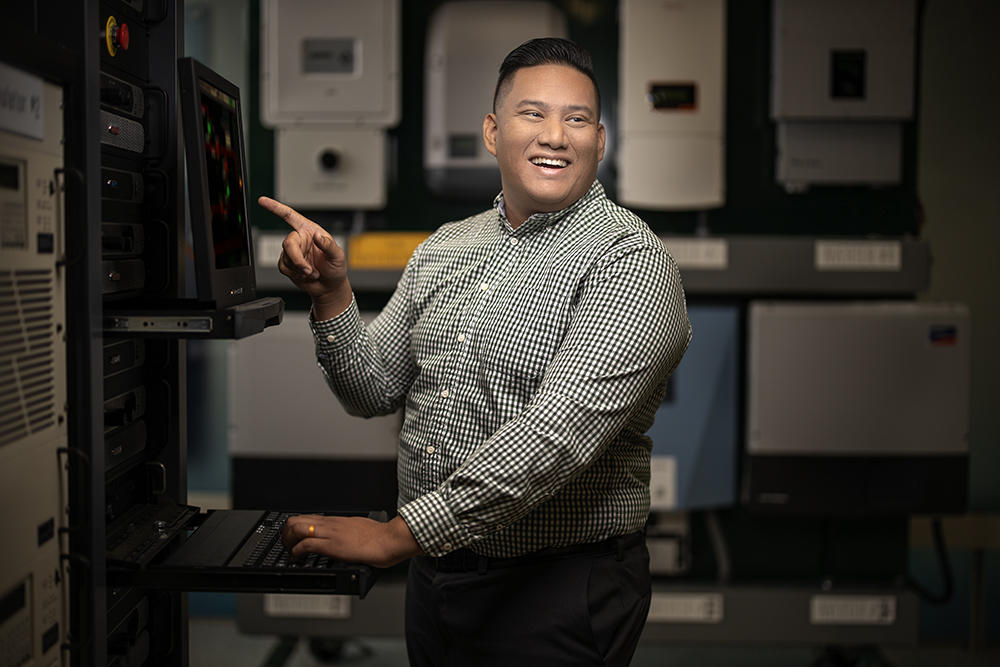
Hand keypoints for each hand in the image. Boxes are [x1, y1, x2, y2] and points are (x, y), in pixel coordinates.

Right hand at [258, 196, 352, 319]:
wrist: (329, 287)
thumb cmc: (335, 268)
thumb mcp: (338, 256)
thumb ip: (328, 245)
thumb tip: (318, 237)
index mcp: (310, 231)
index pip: (290, 216)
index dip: (276, 208)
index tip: (262, 201)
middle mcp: (299, 239)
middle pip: (287, 243)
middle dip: (297, 258)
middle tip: (307, 269)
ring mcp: (293, 252)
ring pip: (285, 257)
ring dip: (299, 268)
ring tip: (313, 272)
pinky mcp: (288, 264)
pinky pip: (283, 267)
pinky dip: (295, 273)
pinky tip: (305, 274)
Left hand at [281, 514, 422, 568]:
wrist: (389, 539)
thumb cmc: (380, 537)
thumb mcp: (361, 530)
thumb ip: (350, 533)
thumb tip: (348, 539)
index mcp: (337, 521)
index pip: (309, 518)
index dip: (296, 527)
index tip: (293, 537)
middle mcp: (331, 524)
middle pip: (297, 519)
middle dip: (286, 532)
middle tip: (287, 544)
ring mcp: (330, 533)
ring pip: (297, 528)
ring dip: (287, 540)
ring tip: (289, 551)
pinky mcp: (331, 545)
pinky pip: (305, 544)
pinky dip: (295, 551)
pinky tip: (296, 558)